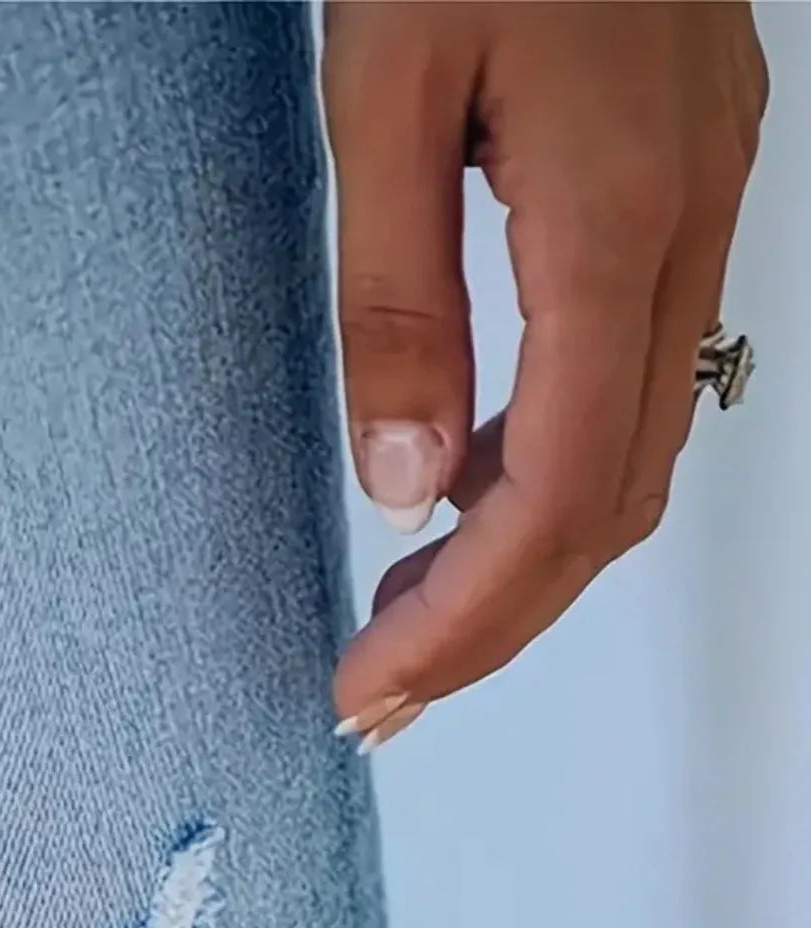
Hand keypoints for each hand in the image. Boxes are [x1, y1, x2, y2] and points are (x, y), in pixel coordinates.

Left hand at [325, 0, 767, 745]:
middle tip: (385, 690)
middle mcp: (687, 230)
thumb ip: (394, 299)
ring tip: (409, 614)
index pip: (555, 497)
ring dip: (525, 555)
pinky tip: (465, 483)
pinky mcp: (683, 183)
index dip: (470, 620)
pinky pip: (632, 374)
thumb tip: (403, 483)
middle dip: (497, 621)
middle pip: (610, 505)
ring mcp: (703, 206)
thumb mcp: (381, 88)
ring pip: (634, 450)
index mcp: (614, 220)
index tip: (374, 690)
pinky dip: (549, 462)